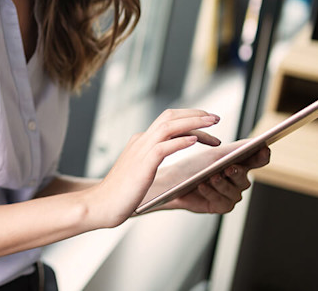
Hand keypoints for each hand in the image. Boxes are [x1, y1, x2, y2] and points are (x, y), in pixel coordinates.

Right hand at [87, 108, 221, 227]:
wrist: (101, 204)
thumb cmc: (122, 192)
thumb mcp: (140, 169)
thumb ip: (153, 158)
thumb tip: (173, 154)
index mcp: (141, 141)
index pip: (168, 120)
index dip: (189, 117)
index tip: (207, 121)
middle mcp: (141, 141)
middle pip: (170, 117)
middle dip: (195, 115)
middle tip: (216, 118)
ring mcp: (141, 151)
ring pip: (169, 127)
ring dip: (193, 123)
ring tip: (213, 124)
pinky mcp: (142, 165)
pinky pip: (164, 148)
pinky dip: (180, 142)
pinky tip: (194, 142)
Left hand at [155, 141, 270, 213]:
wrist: (173, 182)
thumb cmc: (194, 166)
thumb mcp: (214, 155)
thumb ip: (235, 150)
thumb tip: (254, 142)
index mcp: (240, 164)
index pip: (257, 160)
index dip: (262, 155)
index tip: (264, 148)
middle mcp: (238, 181)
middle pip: (243, 177)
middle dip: (236, 172)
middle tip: (229, 167)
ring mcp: (231, 195)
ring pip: (232, 190)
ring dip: (221, 183)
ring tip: (212, 176)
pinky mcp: (221, 206)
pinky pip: (220, 200)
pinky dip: (210, 192)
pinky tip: (202, 185)